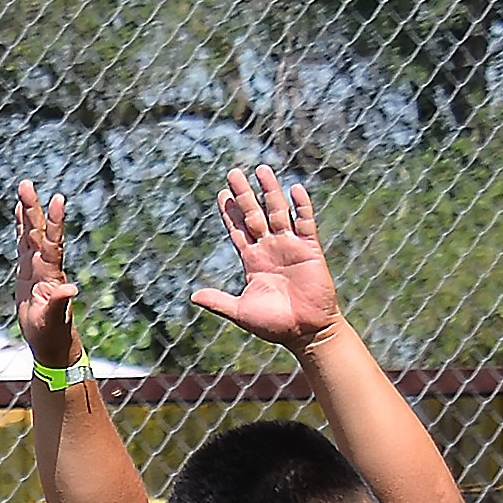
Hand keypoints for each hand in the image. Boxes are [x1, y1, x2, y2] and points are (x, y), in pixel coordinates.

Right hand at [15, 180, 78, 365]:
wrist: (50, 341)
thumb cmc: (51, 333)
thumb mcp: (52, 320)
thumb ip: (59, 303)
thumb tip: (71, 288)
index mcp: (50, 275)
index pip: (53, 243)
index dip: (54, 222)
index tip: (57, 199)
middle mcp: (45, 266)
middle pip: (38, 232)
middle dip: (34, 208)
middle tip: (26, 184)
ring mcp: (36, 266)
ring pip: (31, 233)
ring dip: (28, 211)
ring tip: (24, 187)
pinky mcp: (27, 271)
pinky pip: (23, 243)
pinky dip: (21, 226)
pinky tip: (19, 211)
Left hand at [191, 168, 340, 349]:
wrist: (306, 333)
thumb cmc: (274, 325)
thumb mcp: (241, 312)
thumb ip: (219, 302)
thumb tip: (193, 296)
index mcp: (252, 260)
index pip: (238, 230)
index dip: (229, 212)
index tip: (222, 193)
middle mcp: (269, 249)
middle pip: (254, 214)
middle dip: (244, 194)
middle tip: (233, 172)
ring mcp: (289, 246)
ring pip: (278, 212)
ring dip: (270, 191)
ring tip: (262, 170)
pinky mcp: (309, 250)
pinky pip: (305, 223)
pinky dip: (301, 207)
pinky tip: (295, 189)